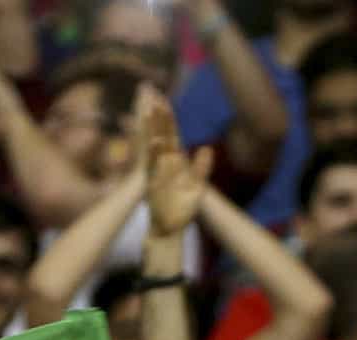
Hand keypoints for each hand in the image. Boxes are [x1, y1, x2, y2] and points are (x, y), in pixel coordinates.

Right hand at [139, 99, 207, 238]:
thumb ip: (202, 168)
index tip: (163, 98)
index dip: (168, 117)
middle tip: (152, 93)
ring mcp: (157, 171)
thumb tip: (207, 148)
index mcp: (175, 161)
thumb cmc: (182, 209)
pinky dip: (155, 154)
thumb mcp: (197, 187)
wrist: (169, 229)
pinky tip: (157, 142)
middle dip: (156, 115)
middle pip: (159, 133)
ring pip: (153, 145)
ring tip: (149, 111)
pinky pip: (153, 166)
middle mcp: (163, 162)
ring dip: (152, 129)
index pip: (172, 134)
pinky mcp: (154, 183)